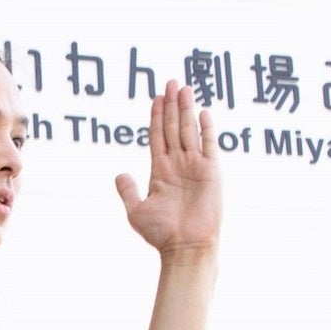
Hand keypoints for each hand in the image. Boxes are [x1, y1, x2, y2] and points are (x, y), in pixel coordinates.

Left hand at [115, 80, 220, 260]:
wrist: (185, 247)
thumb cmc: (161, 233)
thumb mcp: (136, 211)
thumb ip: (127, 190)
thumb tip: (120, 173)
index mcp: (160, 171)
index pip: (157, 137)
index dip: (156, 117)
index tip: (155, 98)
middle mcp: (177, 165)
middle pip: (173, 128)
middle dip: (171, 105)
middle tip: (170, 82)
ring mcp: (195, 167)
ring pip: (189, 131)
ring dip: (186, 109)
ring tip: (183, 87)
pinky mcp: (211, 173)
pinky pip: (209, 145)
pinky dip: (206, 129)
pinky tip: (202, 112)